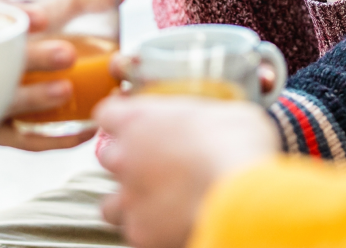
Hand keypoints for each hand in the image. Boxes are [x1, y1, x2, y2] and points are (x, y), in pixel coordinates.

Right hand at [0, 1, 99, 150]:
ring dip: (36, 98)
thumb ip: (80, 2)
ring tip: (67, 91)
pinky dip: (53, 138)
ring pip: (8, 101)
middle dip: (34, 57)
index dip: (17, 16)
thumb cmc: (25, 39)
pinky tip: (85, 129)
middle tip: (67, 54)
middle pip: (1, 61)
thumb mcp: (44, 13)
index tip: (43, 17)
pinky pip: (24, 139)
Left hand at [95, 96, 279, 247]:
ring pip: (111, 203)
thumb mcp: (228, 113)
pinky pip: (137, 232)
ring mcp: (129, 197)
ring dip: (130, 203)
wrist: (237, 198)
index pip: (108, 113)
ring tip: (157, 204)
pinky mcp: (140, 232)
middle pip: (107, 158)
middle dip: (127, 163)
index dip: (120, 119)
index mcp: (141, 120)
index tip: (132, 124)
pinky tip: (173, 225)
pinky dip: (152, 231)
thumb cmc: (236, 148)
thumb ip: (207, 117)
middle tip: (156, 166)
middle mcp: (125, 157)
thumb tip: (219, 122)